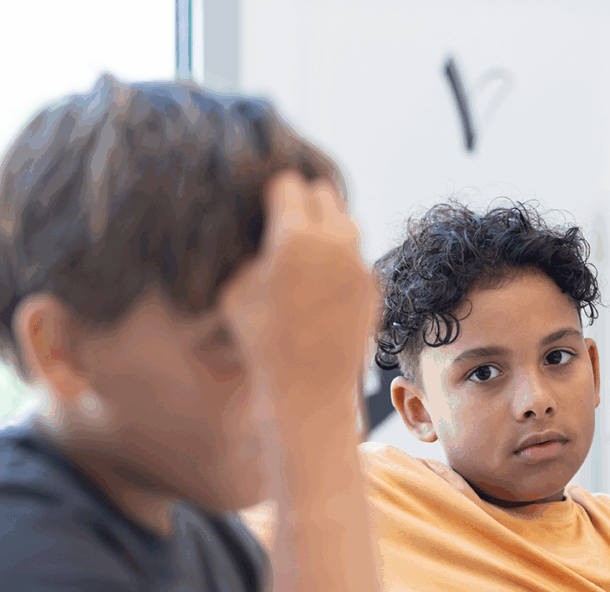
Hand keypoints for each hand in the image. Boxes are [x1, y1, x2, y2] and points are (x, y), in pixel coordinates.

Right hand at [220, 172, 376, 413]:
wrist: (308, 389)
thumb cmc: (262, 341)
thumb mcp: (236, 291)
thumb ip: (254, 255)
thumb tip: (268, 244)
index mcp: (294, 235)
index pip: (289, 183)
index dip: (273, 194)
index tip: (267, 207)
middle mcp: (334, 241)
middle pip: (324, 192)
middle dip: (305, 202)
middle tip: (289, 222)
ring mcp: (359, 263)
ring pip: (347, 221)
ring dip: (328, 227)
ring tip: (309, 249)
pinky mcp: (373, 285)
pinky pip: (357, 256)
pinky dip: (342, 260)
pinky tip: (324, 282)